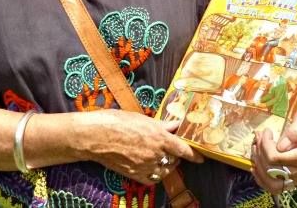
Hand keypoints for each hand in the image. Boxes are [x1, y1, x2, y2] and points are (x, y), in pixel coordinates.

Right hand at [73, 109, 202, 184]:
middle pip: (174, 159)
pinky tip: (148, 166)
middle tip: (170, 149)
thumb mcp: (141, 119)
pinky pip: (152, 178)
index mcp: (159, 136)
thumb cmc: (116, 122)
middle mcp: (155, 153)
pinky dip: (153, 174)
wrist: (95, 136)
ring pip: (164, 170)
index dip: (194, 155)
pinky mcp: (135, 174)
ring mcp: (146, 166)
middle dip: (174, 155)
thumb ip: (161, 125)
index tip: (201, 158)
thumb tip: (175, 125)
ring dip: (165, 164)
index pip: (184, 149)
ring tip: (158, 156)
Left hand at [250, 101, 296, 193]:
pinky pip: (278, 187)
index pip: (277, 158)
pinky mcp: (296, 176)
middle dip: (260, 153)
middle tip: (258, 137)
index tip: (266, 131)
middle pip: (273, 170)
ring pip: (273, 183)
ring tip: (255, 150)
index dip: (265, 146)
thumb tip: (281, 147)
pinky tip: (255, 167)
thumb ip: (296, 131)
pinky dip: (263, 180)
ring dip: (259, 167)